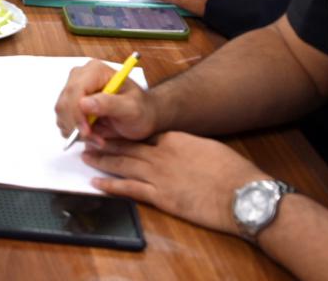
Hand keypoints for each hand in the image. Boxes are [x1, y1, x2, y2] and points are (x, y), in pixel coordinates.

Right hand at [54, 59, 159, 146]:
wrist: (142, 117)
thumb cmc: (141, 110)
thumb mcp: (132, 109)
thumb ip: (110, 104)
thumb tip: (84, 103)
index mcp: (95, 71)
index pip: (75, 91)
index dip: (77, 113)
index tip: (87, 133)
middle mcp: (80, 77)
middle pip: (65, 103)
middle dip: (77, 126)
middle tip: (97, 140)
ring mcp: (73, 90)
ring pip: (61, 114)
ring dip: (76, 132)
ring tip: (98, 139)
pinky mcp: (70, 104)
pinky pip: (63, 120)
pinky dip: (74, 133)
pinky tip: (92, 135)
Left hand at [82, 132, 264, 235]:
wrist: (242, 194)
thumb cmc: (232, 172)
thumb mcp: (207, 148)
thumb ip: (188, 146)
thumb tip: (180, 148)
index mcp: (173, 139)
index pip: (142, 134)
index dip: (123, 132)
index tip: (109, 130)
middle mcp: (161, 154)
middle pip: (126, 146)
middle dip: (105, 143)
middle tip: (88, 140)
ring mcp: (159, 175)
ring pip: (122, 164)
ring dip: (101, 160)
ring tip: (85, 156)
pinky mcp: (160, 197)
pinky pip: (129, 189)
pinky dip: (110, 185)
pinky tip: (96, 182)